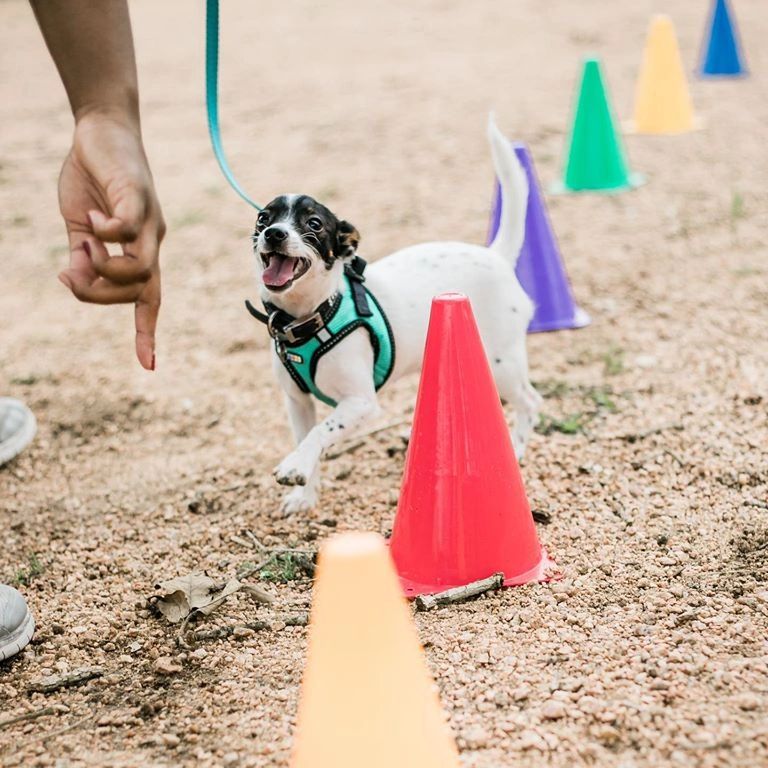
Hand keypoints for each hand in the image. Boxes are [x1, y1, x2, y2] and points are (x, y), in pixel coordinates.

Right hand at [57, 111, 164, 369]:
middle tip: (70, 274)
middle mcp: (153, 241)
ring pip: (140, 269)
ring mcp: (150, 221)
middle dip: (101, 295)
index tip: (148, 366)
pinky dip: (106, 235)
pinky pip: (128, 230)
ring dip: (103, 268)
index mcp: (141, 251)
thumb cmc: (94, 180)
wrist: (102, 132)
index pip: (149, 300)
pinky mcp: (140, 197)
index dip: (147, 333)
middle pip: (141, 291)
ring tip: (81, 243)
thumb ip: (81, 258)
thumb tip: (75, 282)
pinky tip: (91, 221)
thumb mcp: (80, 227)